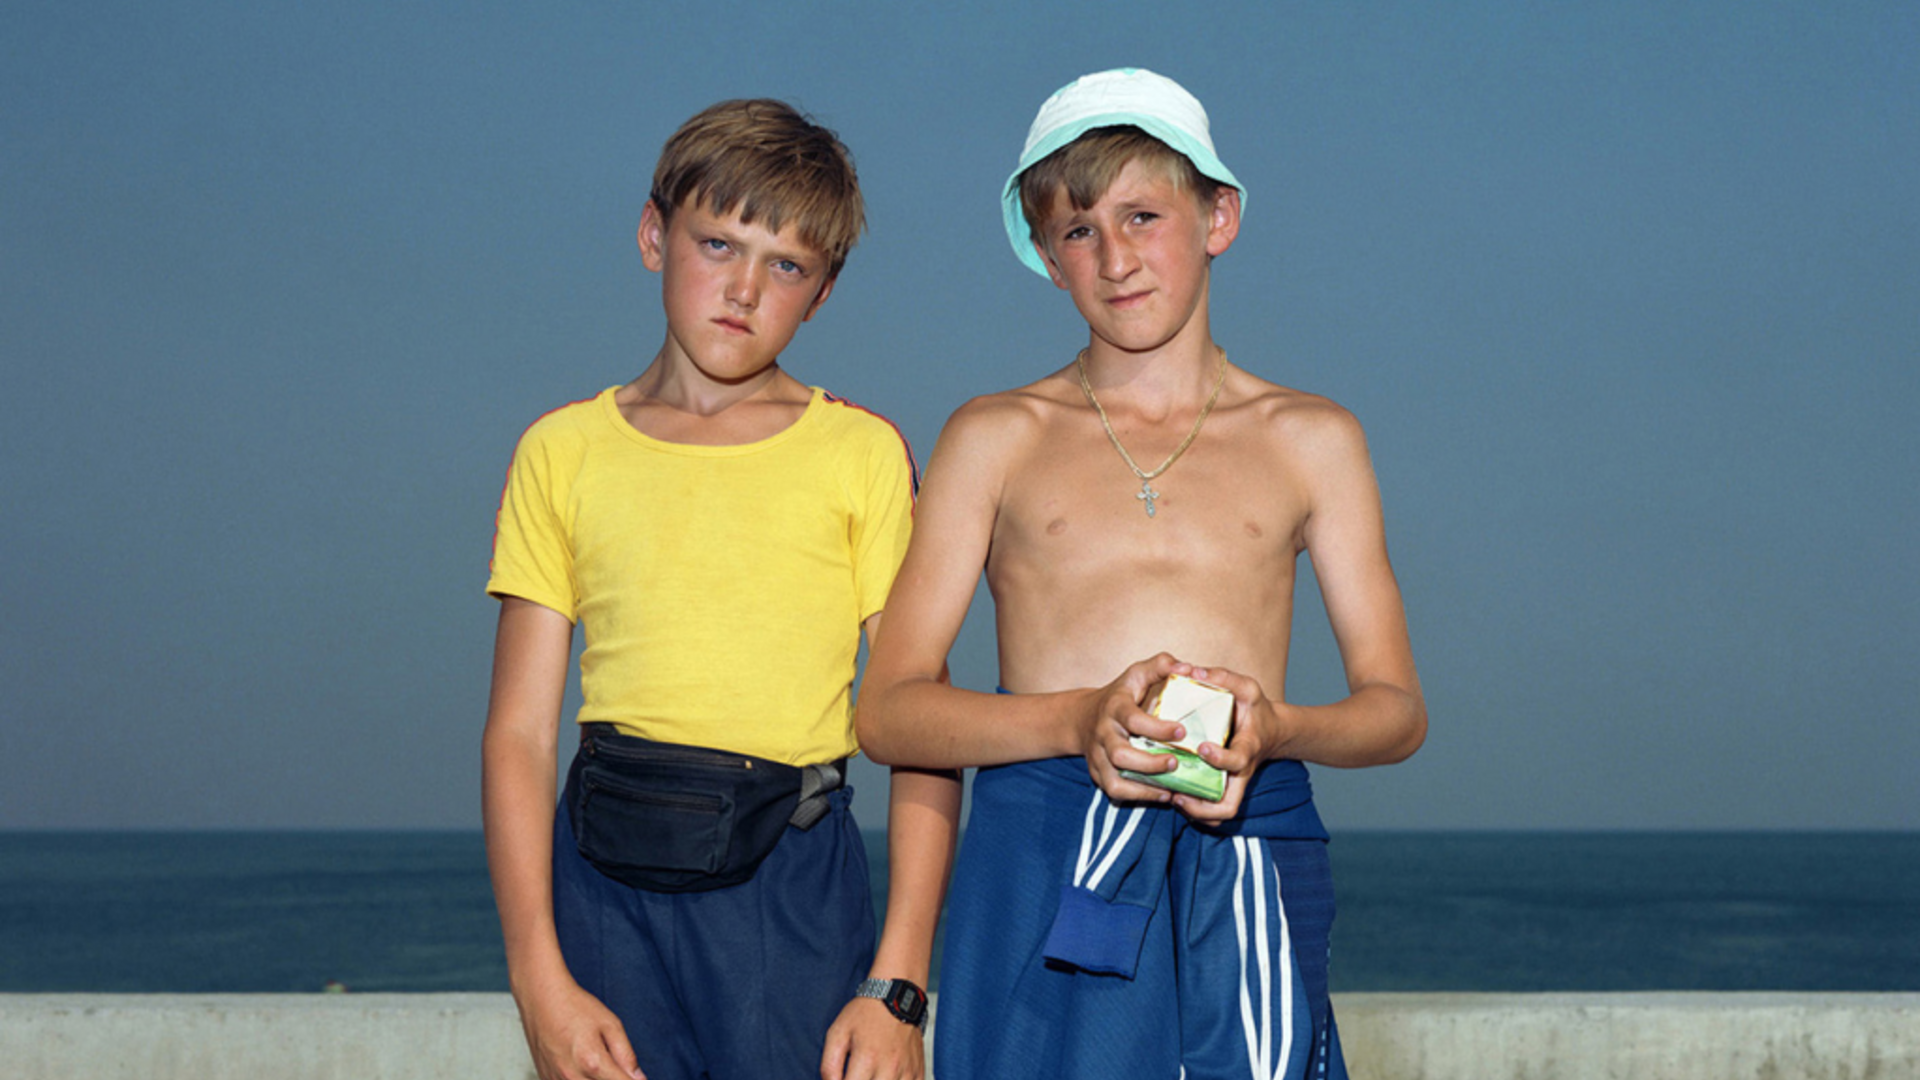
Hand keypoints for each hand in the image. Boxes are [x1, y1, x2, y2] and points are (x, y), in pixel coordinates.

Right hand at [515, 976, 645, 1079]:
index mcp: (592, 1062)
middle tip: (612, 1064)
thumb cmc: (574, 1007)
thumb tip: (640, 1079)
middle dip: (612, 1078)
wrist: (541, 998)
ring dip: (595, 1079)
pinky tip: (580, 1065)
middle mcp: (572, 1077)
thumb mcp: (610, 1025)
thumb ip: (626, 1055)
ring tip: (593, 1059)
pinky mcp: (545, 1079)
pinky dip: (579, 1079)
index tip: (635, 1077)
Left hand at [820, 996, 924, 1079]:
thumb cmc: (865, 1014)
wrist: (896, 996)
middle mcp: (889, 1068)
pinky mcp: (918, 1072)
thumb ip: (829, 1065)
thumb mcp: (837, 1033)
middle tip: (856, 1078)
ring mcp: (906, 1071)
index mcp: (867, 1059)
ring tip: (871, 1077)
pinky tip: (886, 1078)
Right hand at [1082, 653, 1193, 803]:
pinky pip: (1115, 791)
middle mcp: (1103, 734)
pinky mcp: (1098, 774)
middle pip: (1120, 755)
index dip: (1157, 728)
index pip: (1132, 719)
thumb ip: (1161, 666)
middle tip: (1176, 762)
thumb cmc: (1121, 695)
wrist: (1083, 718)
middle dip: (1150, 763)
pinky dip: (1139, 796)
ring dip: (1144, 787)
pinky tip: (1163, 794)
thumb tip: (1187, 668)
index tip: (1182, 732)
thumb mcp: (1137, 674)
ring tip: (1172, 788)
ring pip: (1115, 780)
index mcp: (1114, 707)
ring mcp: (1098, 757)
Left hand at [1174, 665, 1289, 823]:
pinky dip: (1198, 810)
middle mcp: (1241, 771)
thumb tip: (1192, 671)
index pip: (1237, 761)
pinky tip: (1176, 795)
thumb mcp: (1247, 688)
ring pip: (1221, 813)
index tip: (1202, 748)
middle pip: (1229, 804)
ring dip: (1197, 812)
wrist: (1272, 731)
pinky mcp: (1226, 786)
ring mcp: (1234, 782)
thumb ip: (1223, 678)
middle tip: (1178, 793)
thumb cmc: (1257, 710)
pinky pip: (1215, 810)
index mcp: (1247, 747)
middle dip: (1203, 806)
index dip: (1220, 759)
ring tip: (1173, 797)